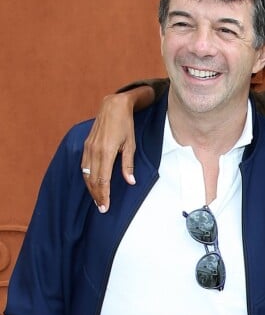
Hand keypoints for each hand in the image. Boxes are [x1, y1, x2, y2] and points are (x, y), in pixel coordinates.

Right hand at [81, 88, 150, 211]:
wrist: (113, 106)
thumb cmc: (125, 125)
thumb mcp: (131, 144)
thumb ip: (128, 165)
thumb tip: (130, 182)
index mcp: (106, 151)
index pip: (103, 179)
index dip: (104, 195)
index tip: (105, 207)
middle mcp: (94, 151)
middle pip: (92, 179)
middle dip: (97, 195)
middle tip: (102, 208)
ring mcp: (88, 148)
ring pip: (86, 174)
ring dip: (91, 188)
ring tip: (97, 199)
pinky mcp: (86, 145)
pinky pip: (83, 165)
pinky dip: (87, 177)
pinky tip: (92, 184)